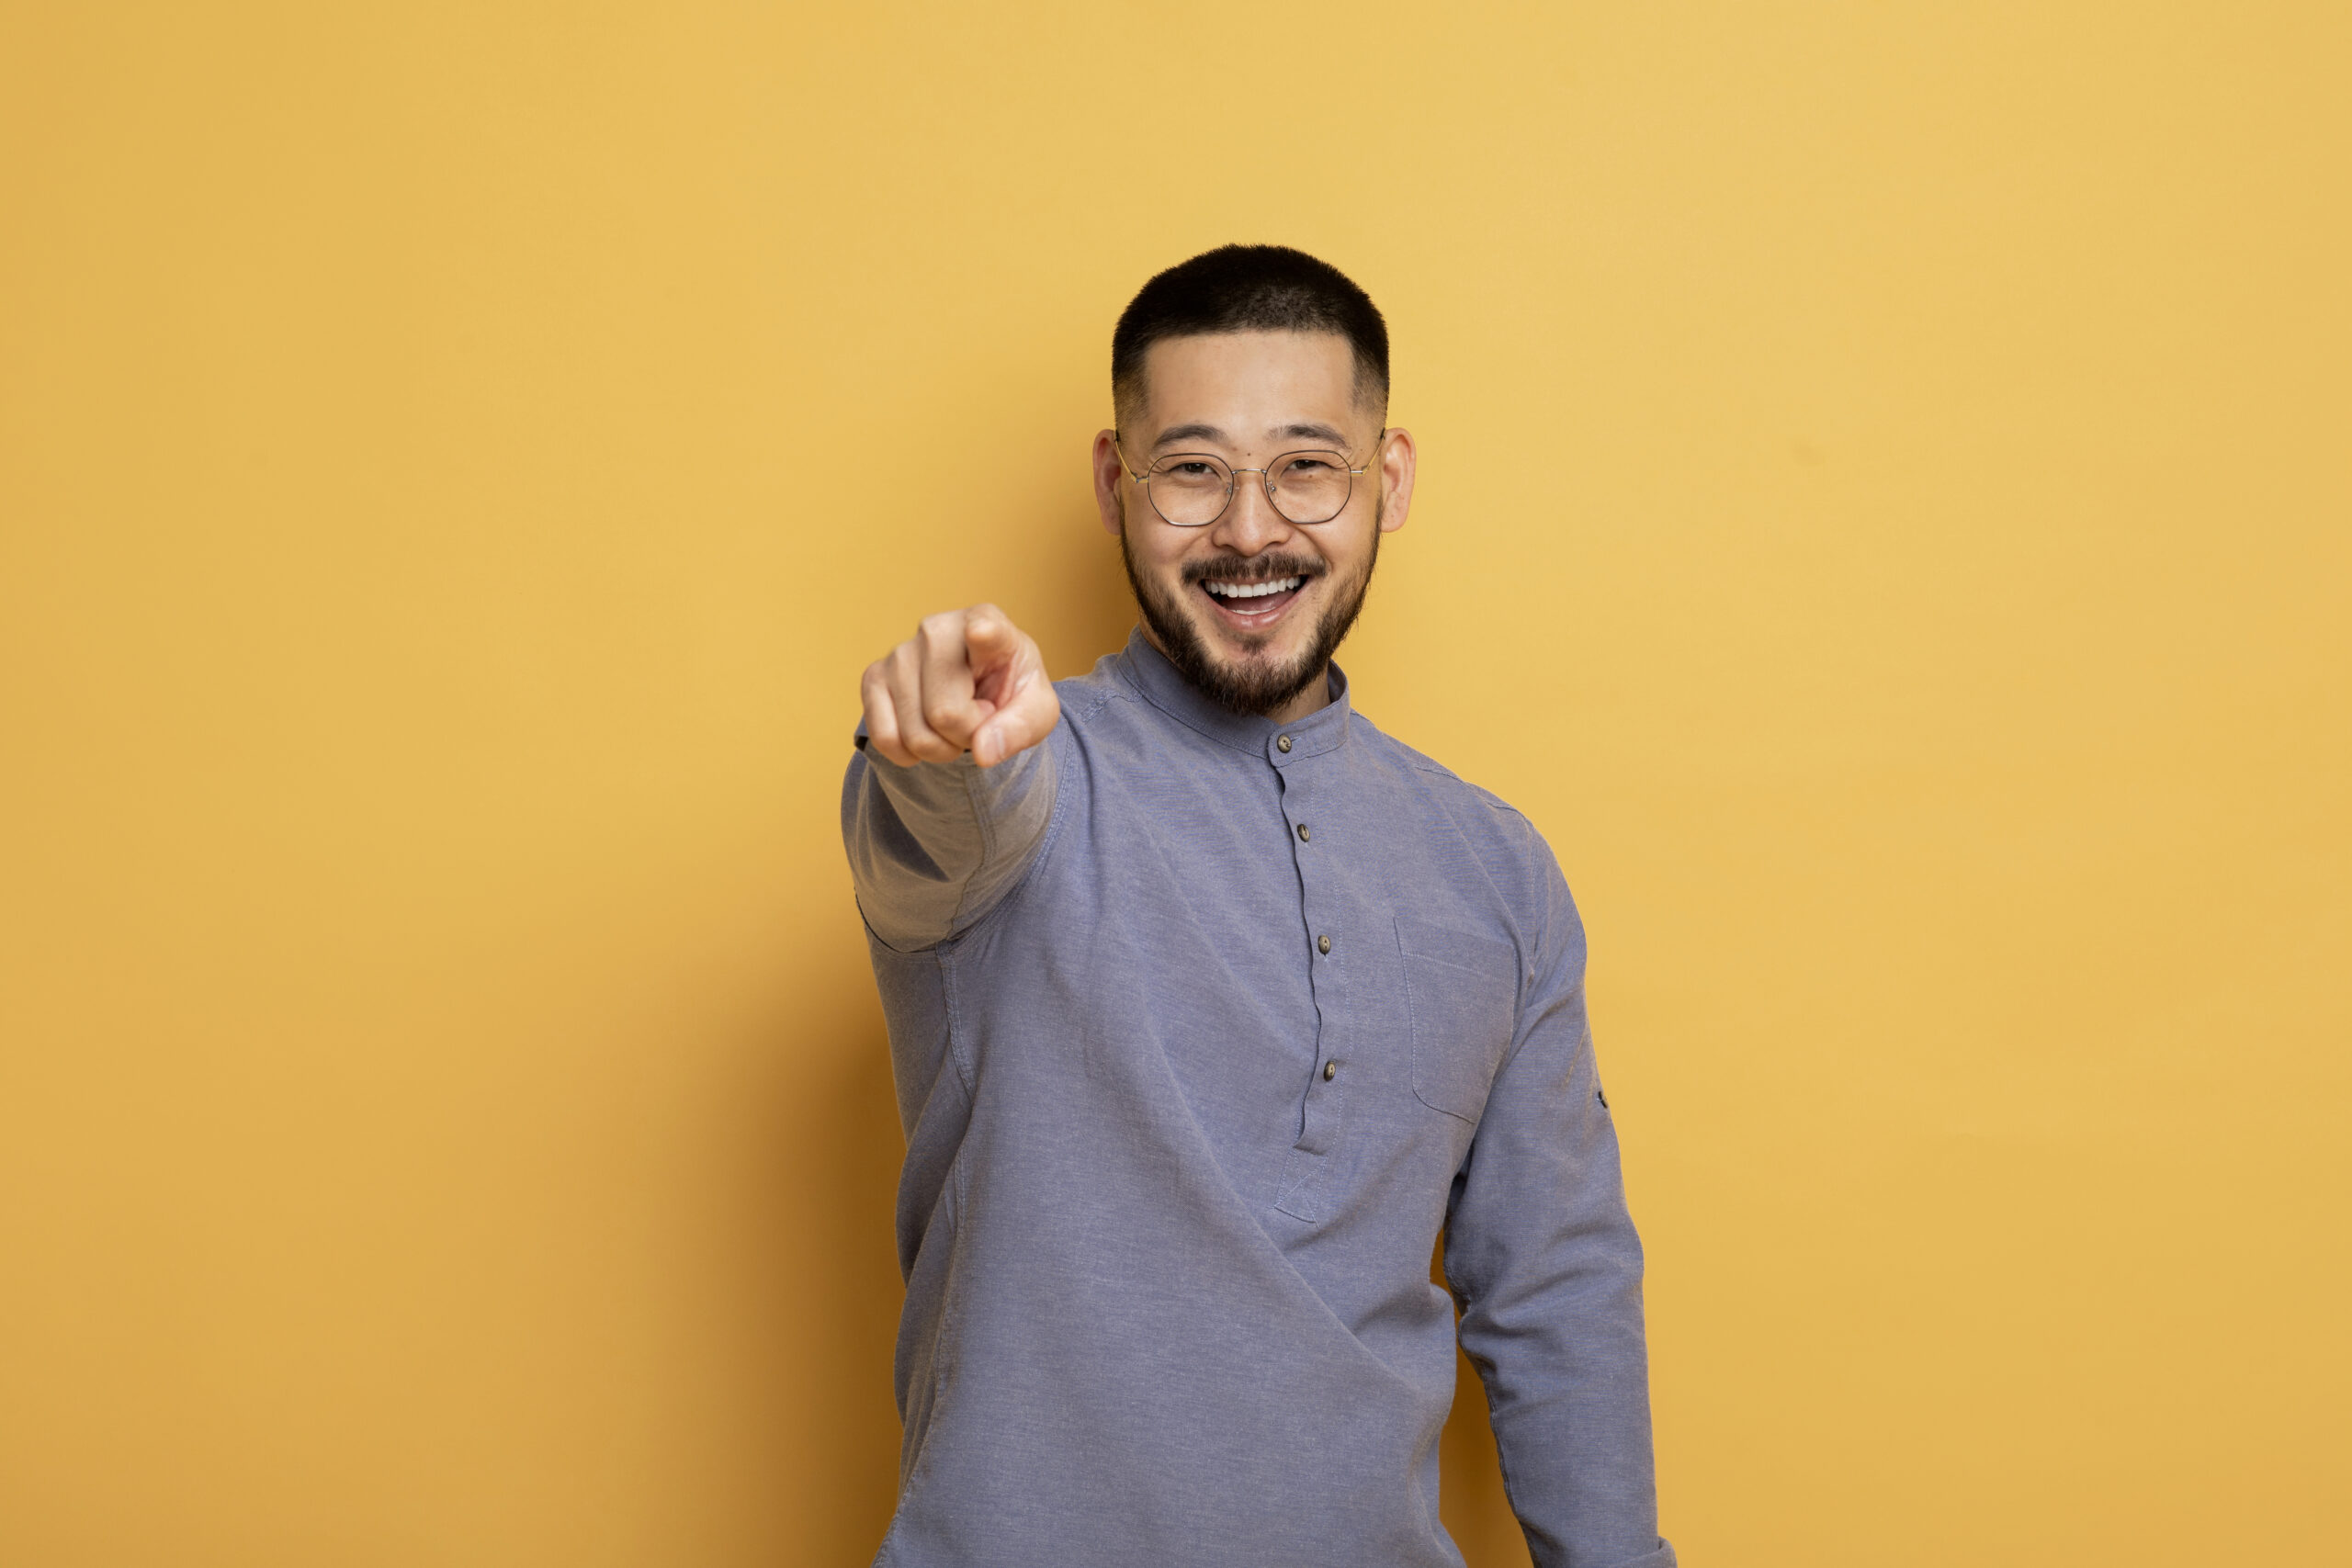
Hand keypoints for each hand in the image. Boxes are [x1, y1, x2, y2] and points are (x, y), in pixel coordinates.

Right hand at [860, 604, 1059, 767]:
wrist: (978, 691)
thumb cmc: (1010, 692)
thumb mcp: (1037, 711)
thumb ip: (1020, 728)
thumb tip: (982, 750)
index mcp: (990, 624)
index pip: (985, 628)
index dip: (983, 633)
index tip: (982, 631)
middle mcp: (938, 629)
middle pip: (946, 713)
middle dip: (967, 736)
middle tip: (979, 719)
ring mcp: (900, 652)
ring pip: (915, 733)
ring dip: (940, 748)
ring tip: (954, 723)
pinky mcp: (874, 676)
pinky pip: (884, 738)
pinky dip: (908, 754)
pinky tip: (925, 732)